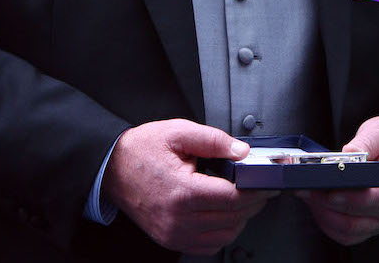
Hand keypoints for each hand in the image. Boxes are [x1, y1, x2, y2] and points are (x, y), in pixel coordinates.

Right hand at [102, 119, 275, 254]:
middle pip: (232, 218)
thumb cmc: (142, 150)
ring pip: (223, 236)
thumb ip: (215, 140)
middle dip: (253, 203)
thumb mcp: (179, 132)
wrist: (111, 168)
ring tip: (244, 199)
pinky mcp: (169, 239)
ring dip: (240, 220)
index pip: (232, 198)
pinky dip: (223, 232)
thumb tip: (243, 152)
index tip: (268, 183)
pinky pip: (207, 245)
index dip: (256, 191)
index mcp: (182, 191)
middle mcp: (177, 218)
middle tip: (261, 188)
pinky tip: (226, 215)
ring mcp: (172, 233)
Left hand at [297, 116, 378, 245]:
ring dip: (325, 215)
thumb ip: (366, 141)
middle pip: (359, 217)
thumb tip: (348, 154)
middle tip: (306, 188)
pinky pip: (347, 234)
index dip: (353, 197)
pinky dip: (328, 223)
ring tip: (308, 194)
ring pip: (350, 230)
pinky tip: (317, 204)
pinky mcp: (371, 224)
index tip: (330, 189)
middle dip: (328, 204)